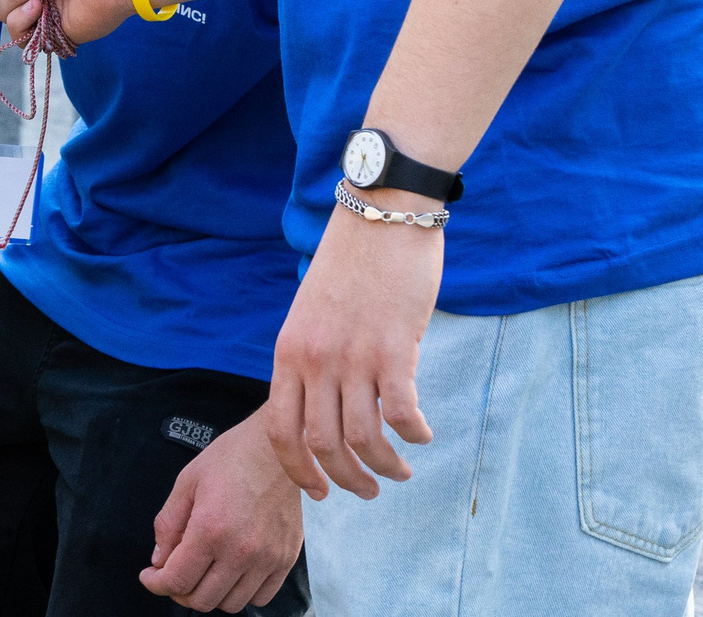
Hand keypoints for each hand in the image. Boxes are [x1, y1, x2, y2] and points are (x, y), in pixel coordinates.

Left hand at [138, 418, 304, 611]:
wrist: (278, 446)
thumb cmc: (232, 457)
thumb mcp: (187, 482)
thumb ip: (168, 524)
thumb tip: (159, 560)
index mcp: (210, 529)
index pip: (176, 581)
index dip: (156, 584)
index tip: (150, 577)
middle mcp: (241, 550)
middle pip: (202, 600)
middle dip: (179, 591)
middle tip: (174, 573)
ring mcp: (267, 558)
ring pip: (231, 604)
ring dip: (211, 593)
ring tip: (204, 571)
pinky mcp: (287, 558)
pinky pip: (261, 597)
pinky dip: (242, 592)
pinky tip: (232, 571)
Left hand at [264, 200, 441, 500]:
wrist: (382, 211)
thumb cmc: (352, 260)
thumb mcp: (311, 311)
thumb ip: (312, 356)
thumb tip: (324, 404)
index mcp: (289, 351)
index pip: (280, 431)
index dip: (299, 470)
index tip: (320, 492)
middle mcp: (316, 359)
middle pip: (323, 445)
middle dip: (347, 480)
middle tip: (368, 491)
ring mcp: (354, 355)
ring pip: (364, 438)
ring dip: (384, 466)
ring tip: (400, 471)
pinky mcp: (394, 348)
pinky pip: (401, 412)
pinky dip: (413, 434)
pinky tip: (422, 434)